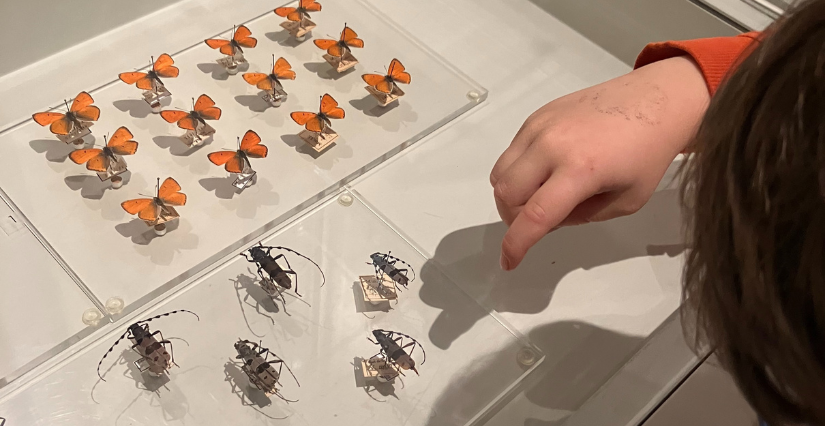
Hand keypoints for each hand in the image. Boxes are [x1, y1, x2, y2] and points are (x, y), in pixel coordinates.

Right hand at [491, 56, 708, 269]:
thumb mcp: (625, 202)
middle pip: (506, 195)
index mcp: (580, 170)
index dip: (516, 245)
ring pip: (500, 174)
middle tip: (538, 220)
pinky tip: (545, 170)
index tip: (508, 262)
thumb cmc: (648, 154)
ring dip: (511, 195)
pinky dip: (517, 171)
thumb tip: (548, 219)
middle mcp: (552, 145)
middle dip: (514, 218)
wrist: (656, 100)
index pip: (535, 216)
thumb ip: (582, 217)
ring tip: (540, 194)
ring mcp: (540, 127)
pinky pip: (510, 152)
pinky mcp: (537, 115)